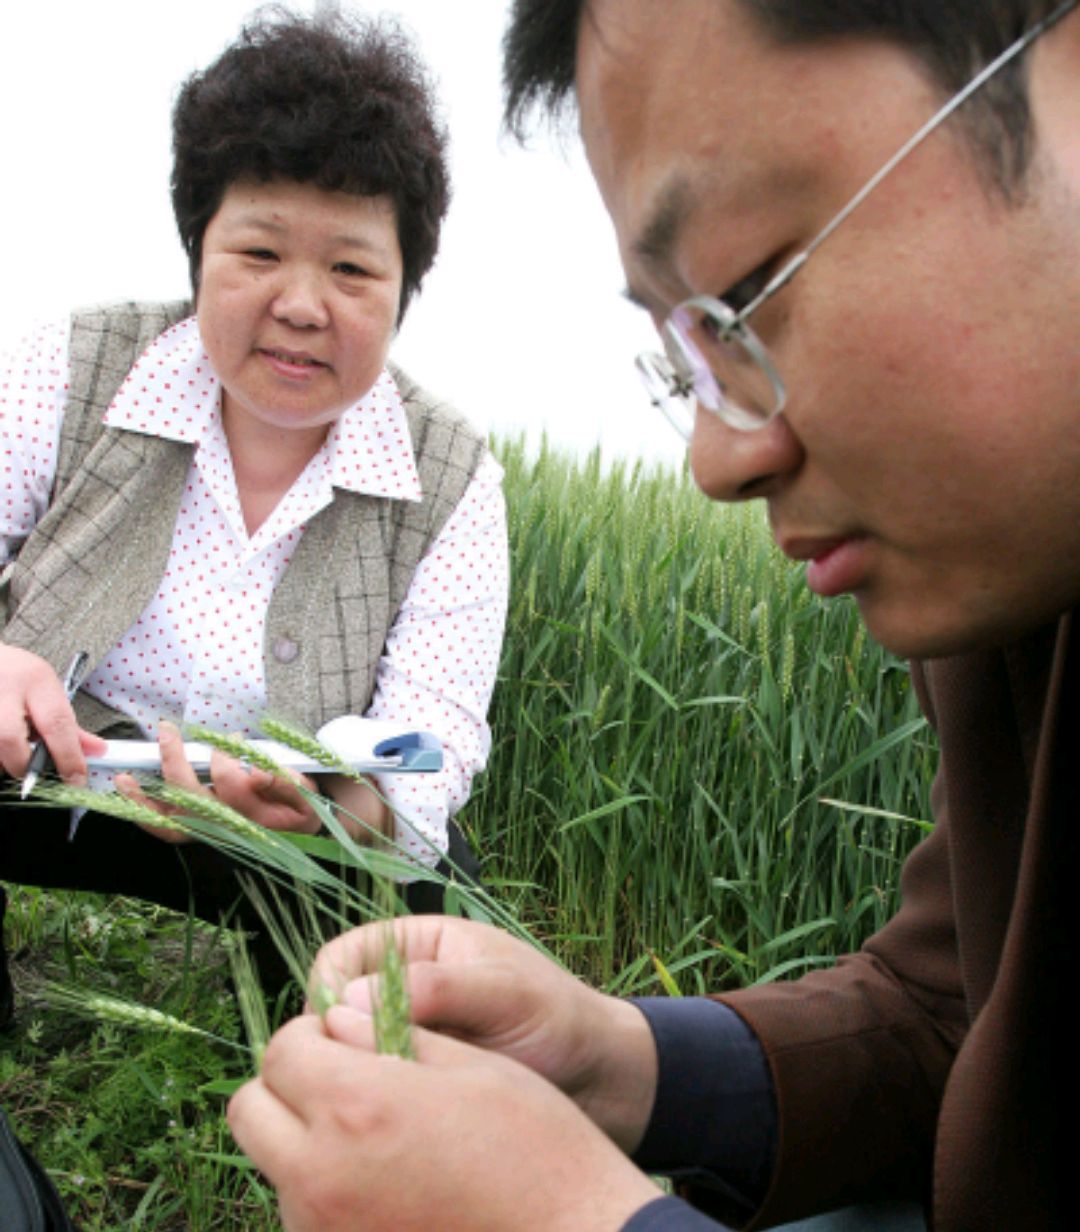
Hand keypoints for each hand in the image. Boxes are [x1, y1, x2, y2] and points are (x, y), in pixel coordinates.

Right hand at [0, 644, 105, 784]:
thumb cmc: (19, 677)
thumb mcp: (48, 691)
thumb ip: (70, 726)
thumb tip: (97, 752)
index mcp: (35, 681)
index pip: (56, 723)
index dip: (68, 756)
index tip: (76, 778)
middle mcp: (4, 691)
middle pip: (11, 741)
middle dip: (24, 763)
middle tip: (30, 764)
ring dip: (5, 759)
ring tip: (12, 741)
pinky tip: (3, 743)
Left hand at [116, 721, 320, 842]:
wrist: (298, 834)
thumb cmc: (299, 807)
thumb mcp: (306, 794)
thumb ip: (286, 782)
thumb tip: (255, 771)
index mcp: (257, 816)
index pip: (232, 786)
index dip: (225, 759)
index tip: (232, 738)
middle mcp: (230, 829)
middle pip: (192, 800)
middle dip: (175, 763)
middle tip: (167, 731)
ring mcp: (211, 833)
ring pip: (171, 822)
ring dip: (143, 799)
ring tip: (123, 776)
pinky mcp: (198, 833)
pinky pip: (166, 830)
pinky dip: (143, 814)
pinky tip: (127, 792)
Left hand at [228, 1008, 661, 1231]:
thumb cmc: (533, 1145)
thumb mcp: (469, 1065)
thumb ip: (390, 1036)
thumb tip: (336, 1019)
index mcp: (356, 1108)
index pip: (282, 1050)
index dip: (313, 1033)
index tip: (344, 1037)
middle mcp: (322, 1176)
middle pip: (250, 1111)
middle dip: (288, 1084)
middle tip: (344, 1079)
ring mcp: (325, 1231)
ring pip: (274, 1165)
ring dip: (304, 1139)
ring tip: (377, 1138)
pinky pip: (304, 1214)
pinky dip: (327, 1191)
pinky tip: (389, 1184)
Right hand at [311, 916, 658, 1152]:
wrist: (600, 1080)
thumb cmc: (559, 1018)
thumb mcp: (506, 991)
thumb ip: (438, 987)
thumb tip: (351, 999)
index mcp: (417, 944)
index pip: (341, 956)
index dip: (328, 992)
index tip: (337, 1032)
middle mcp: (401, 989)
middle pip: (333, 1010)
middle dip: (339, 1043)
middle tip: (367, 1075)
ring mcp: (405, 1039)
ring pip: (348, 1056)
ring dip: (360, 1077)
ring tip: (394, 1099)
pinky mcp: (413, 1085)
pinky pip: (373, 1093)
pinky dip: (379, 1106)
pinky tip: (402, 1123)